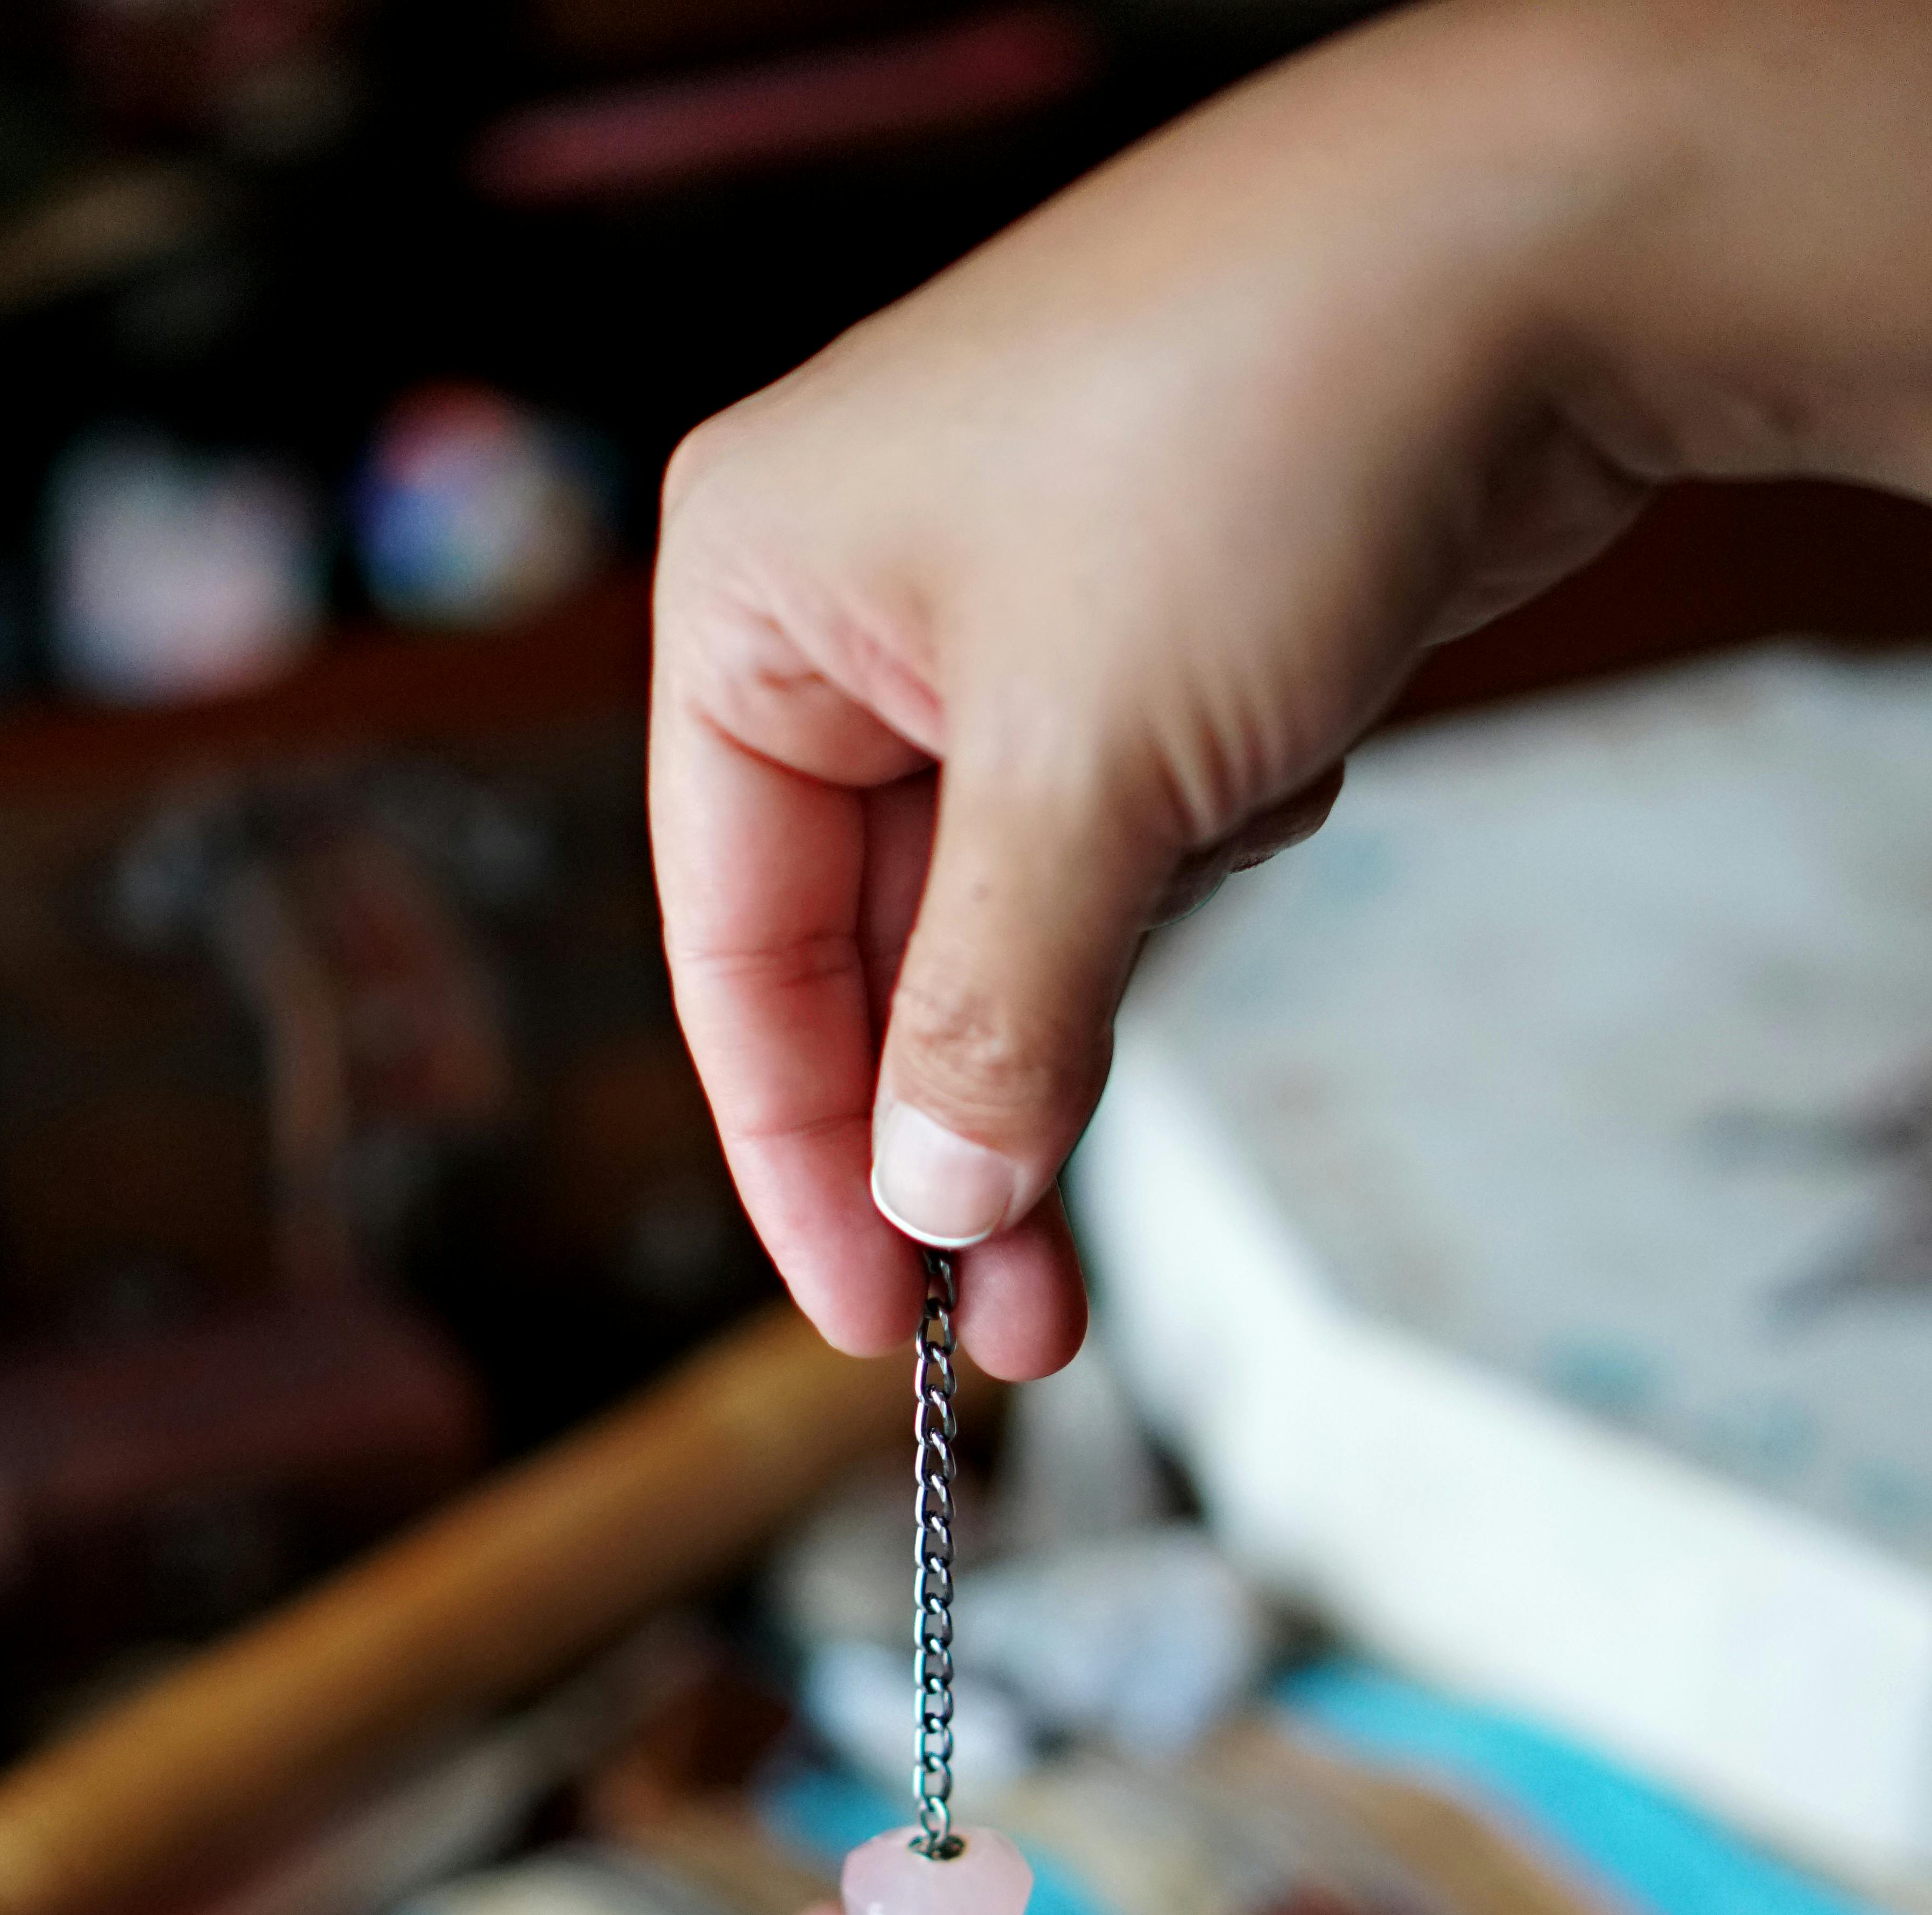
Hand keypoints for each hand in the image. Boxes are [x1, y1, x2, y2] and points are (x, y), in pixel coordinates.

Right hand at [650, 0, 1931, 1376]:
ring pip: (1006, 910)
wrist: (1527, 246)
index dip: (797, 1153)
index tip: (872, 1315)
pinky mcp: (1149, 639)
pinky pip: (1124, 838)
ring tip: (1132, 1138)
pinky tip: (1272, 790)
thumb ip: (993, 1014)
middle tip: (1017, 1324)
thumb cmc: (1251, 429)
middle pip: (863, 949)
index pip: (730, 943)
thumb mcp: (1085, 776)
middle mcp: (856, 606)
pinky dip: (1187, 871)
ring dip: (1076, 1025)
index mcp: (755, 596)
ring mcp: (1009, 619)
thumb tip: (936, 1201)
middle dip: (952, 1131)